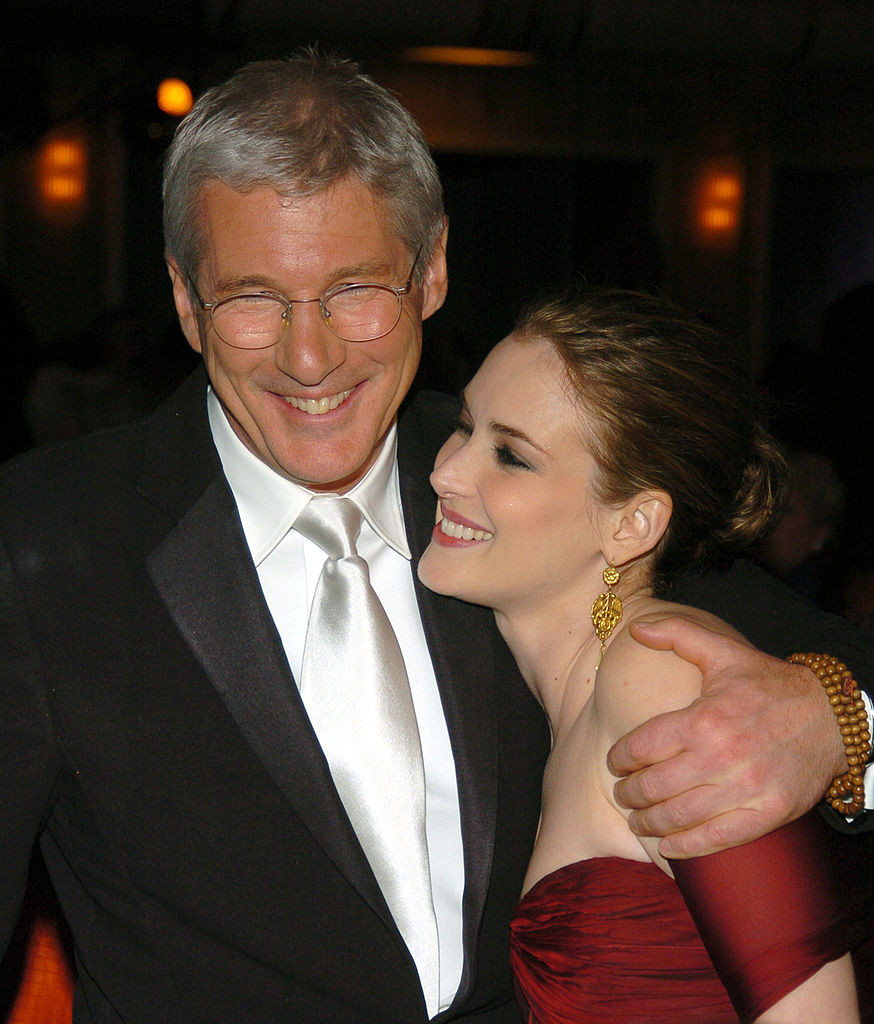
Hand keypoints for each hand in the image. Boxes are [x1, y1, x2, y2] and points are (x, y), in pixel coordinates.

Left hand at [606, 615, 843, 858]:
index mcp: (703, 719)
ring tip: (637, 821)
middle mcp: (721, 756)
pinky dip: (688, 847)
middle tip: (623, 794)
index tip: (614, 763)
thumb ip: (677, 633)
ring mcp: (746, 788)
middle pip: (655, 785)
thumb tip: (636, 626)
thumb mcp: (723, 651)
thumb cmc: (770, 683)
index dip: (621, 758)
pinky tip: (668, 846)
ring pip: (681, 815)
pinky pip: (719, 838)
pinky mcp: (768, 813)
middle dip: (630, 793)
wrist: (832, 715)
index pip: (643, 746)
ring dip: (650, 823)